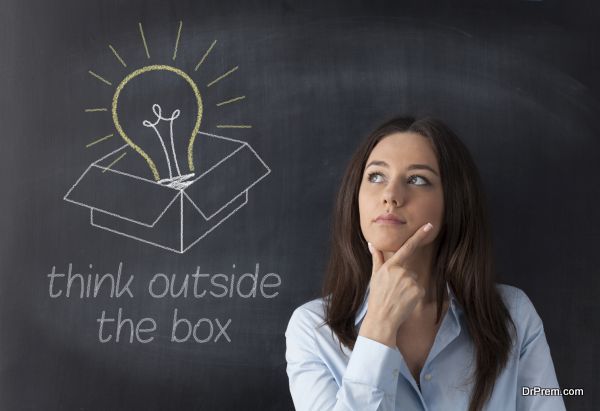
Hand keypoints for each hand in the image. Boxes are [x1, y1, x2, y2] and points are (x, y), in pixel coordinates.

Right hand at [358, 222, 432, 346]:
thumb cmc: (377, 297)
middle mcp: (402, 272)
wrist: (382, 319)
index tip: (429, 226)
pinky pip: (419, 290)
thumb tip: (372, 244)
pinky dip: (414, 295)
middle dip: (404, 278)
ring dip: (409, 287)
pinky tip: (405, 301)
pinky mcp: (418, 292)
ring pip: (414, 280)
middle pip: (409, 270)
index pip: (407, 247)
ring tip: (398, 297)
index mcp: (391, 266)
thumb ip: (376, 258)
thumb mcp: (375, 276)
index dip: (419, 235)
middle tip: (393, 290)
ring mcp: (411, 282)